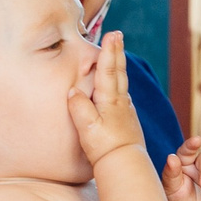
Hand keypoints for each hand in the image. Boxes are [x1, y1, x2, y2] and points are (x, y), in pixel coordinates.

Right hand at [67, 31, 146, 170]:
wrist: (125, 166)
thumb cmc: (104, 148)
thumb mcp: (87, 128)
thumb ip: (79, 107)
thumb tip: (73, 91)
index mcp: (110, 100)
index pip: (108, 71)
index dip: (109, 52)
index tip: (113, 34)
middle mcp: (121, 102)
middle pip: (118, 72)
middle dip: (117, 52)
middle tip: (118, 35)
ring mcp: (126, 111)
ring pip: (122, 84)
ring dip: (118, 67)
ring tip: (117, 54)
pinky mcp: (127, 121)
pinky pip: (122, 97)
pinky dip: (119, 86)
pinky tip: (118, 88)